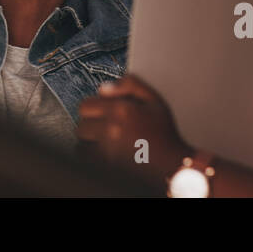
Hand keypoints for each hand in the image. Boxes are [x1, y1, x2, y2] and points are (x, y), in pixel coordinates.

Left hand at [76, 75, 191, 178]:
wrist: (171, 164)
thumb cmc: (163, 132)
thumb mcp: (154, 100)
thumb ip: (130, 84)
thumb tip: (102, 88)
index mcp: (121, 109)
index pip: (85, 106)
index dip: (93, 109)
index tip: (103, 114)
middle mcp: (111, 129)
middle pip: (81, 126)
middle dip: (91, 126)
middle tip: (105, 129)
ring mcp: (107, 149)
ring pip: (82, 143)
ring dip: (90, 142)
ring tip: (106, 143)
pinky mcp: (107, 167)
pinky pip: (87, 158)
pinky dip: (93, 156)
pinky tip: (107, 155)